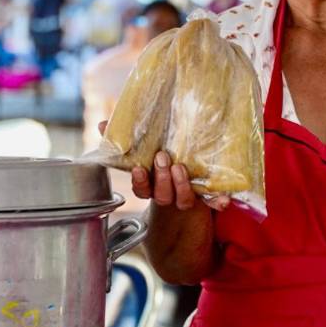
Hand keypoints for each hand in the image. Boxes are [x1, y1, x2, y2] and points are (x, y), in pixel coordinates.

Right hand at [98, 120, 230, 211]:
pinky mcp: (206, 196)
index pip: (141, 189)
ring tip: (181, 167)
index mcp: (151, 185)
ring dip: (180, 185)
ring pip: (182, 200)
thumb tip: (102, 124)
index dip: (140, 181)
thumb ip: (124, 138)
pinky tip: (224, 200)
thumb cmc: (163, 155)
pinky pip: (211, 202)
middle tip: (163, 157)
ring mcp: (186, 196)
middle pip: (161, 195)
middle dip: (161, 178)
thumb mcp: (145, 147)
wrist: (192, 174)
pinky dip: (217, 201)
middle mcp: (167, 193)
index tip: (138, 168)